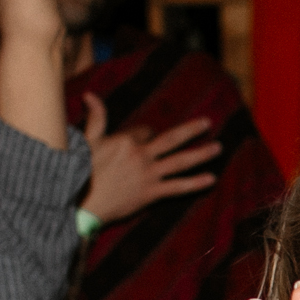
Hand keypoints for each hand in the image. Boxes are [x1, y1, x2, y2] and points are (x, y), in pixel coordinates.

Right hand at [80, 93, 219, 224]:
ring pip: (181, 161)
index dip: (147, 134)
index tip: (146, 140)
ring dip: (201, 154)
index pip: (146, 131)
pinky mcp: (151, 193)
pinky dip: (195, 183)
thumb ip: (96, 118)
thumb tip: (91, 95)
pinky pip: (178, 187)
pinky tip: (211, 179)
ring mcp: (148, 174)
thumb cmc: (81, 172)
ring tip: (218, 148)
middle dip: (192, 130)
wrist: (82, 204)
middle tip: (207, 123)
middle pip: (172, 138)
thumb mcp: (88, 141)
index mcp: (126, 140)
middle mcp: (141, 155)